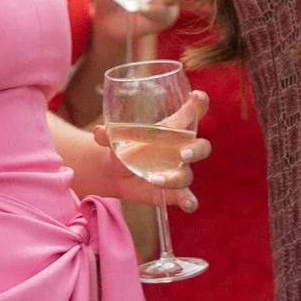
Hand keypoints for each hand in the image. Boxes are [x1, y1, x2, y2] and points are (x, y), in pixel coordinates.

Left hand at [85, 92, 211, 210]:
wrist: (118, 171)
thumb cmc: (125, 146)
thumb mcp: (117, 138)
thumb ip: (109, 134)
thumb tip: (99, 131)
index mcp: (172, 129)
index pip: (192, 114)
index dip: (199, 104)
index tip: (197, 96)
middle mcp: (181, 149)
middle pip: (201, 147)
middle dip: (195, 150)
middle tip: (181, 153)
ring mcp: (179, 171)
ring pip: (188, 174)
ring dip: (176, 178)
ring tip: (155, 179)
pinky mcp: (175, 191)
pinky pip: (188, 197)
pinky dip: (189, 201)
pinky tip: (187, 204)